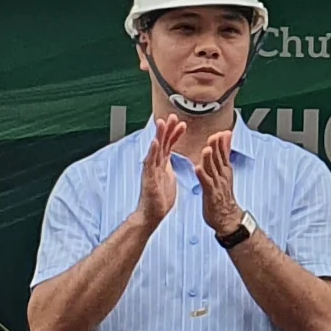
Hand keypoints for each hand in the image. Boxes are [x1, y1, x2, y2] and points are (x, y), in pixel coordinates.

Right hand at [136, 112, 188, 232]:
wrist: (152, 214)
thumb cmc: (160, 199)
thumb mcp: (168, 179)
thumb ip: (169, 168)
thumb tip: (170, 162)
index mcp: (162, 165)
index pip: (169, 145)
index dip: (175, 134)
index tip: (182, 124)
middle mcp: (155, 165)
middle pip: (162, 143)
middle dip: (167, 129)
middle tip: (173, 116)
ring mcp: (150, 170)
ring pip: (155, 149)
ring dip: (159, 135)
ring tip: (161, 122)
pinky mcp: (148, 178)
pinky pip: (150, 163)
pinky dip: (152, 152)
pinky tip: (155, 142)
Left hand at [192, 126, 242, 240]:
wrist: (227, 217)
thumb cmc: (223, 195)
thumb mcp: (226, 172)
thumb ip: (224, 154)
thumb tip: (227, 139)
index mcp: (225, 170)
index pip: (223, 153)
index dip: (221, 143)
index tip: (221, 132)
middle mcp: (222, 175)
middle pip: (219, 159)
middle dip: (217, 147)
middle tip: (215, 136)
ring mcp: (217, 184)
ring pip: (212, 169)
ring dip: (210, 159)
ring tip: (207, 149)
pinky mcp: (210, 193)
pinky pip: (206, 183)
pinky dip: (202, 175)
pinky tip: (197, 168)